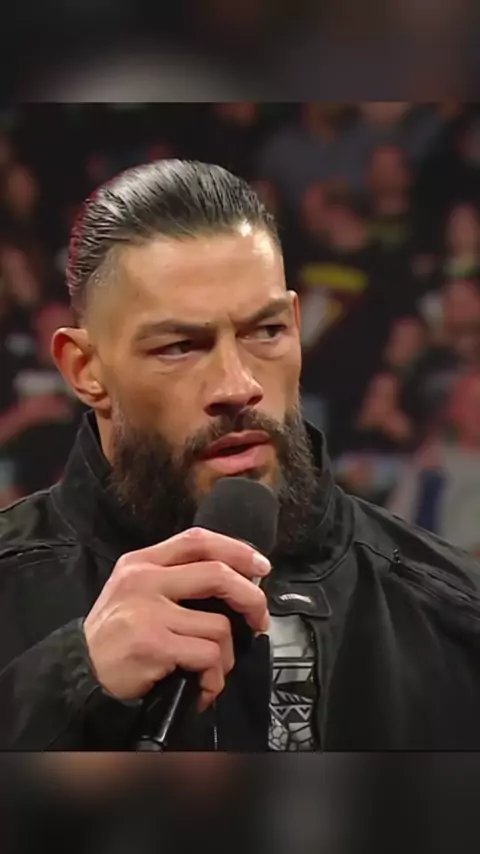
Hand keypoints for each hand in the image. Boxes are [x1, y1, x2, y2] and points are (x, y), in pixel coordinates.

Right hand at [83, 528, 270, 709]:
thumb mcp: (133, 589)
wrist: (79, 670)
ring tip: (213, 668)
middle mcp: (144, 581)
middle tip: (259, 618)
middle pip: (218, 574)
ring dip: (227, 654)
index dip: (237, 549)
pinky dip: (214, 677)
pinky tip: (202, 686)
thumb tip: (232, 580)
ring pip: (219, 625)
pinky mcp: (154, 645)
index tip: (261, 565)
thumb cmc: (114, 633)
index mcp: (142, 562)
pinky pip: (207, 656)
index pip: (197, 541)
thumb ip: (172, 577)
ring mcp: (149, 612)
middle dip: (251, 598)